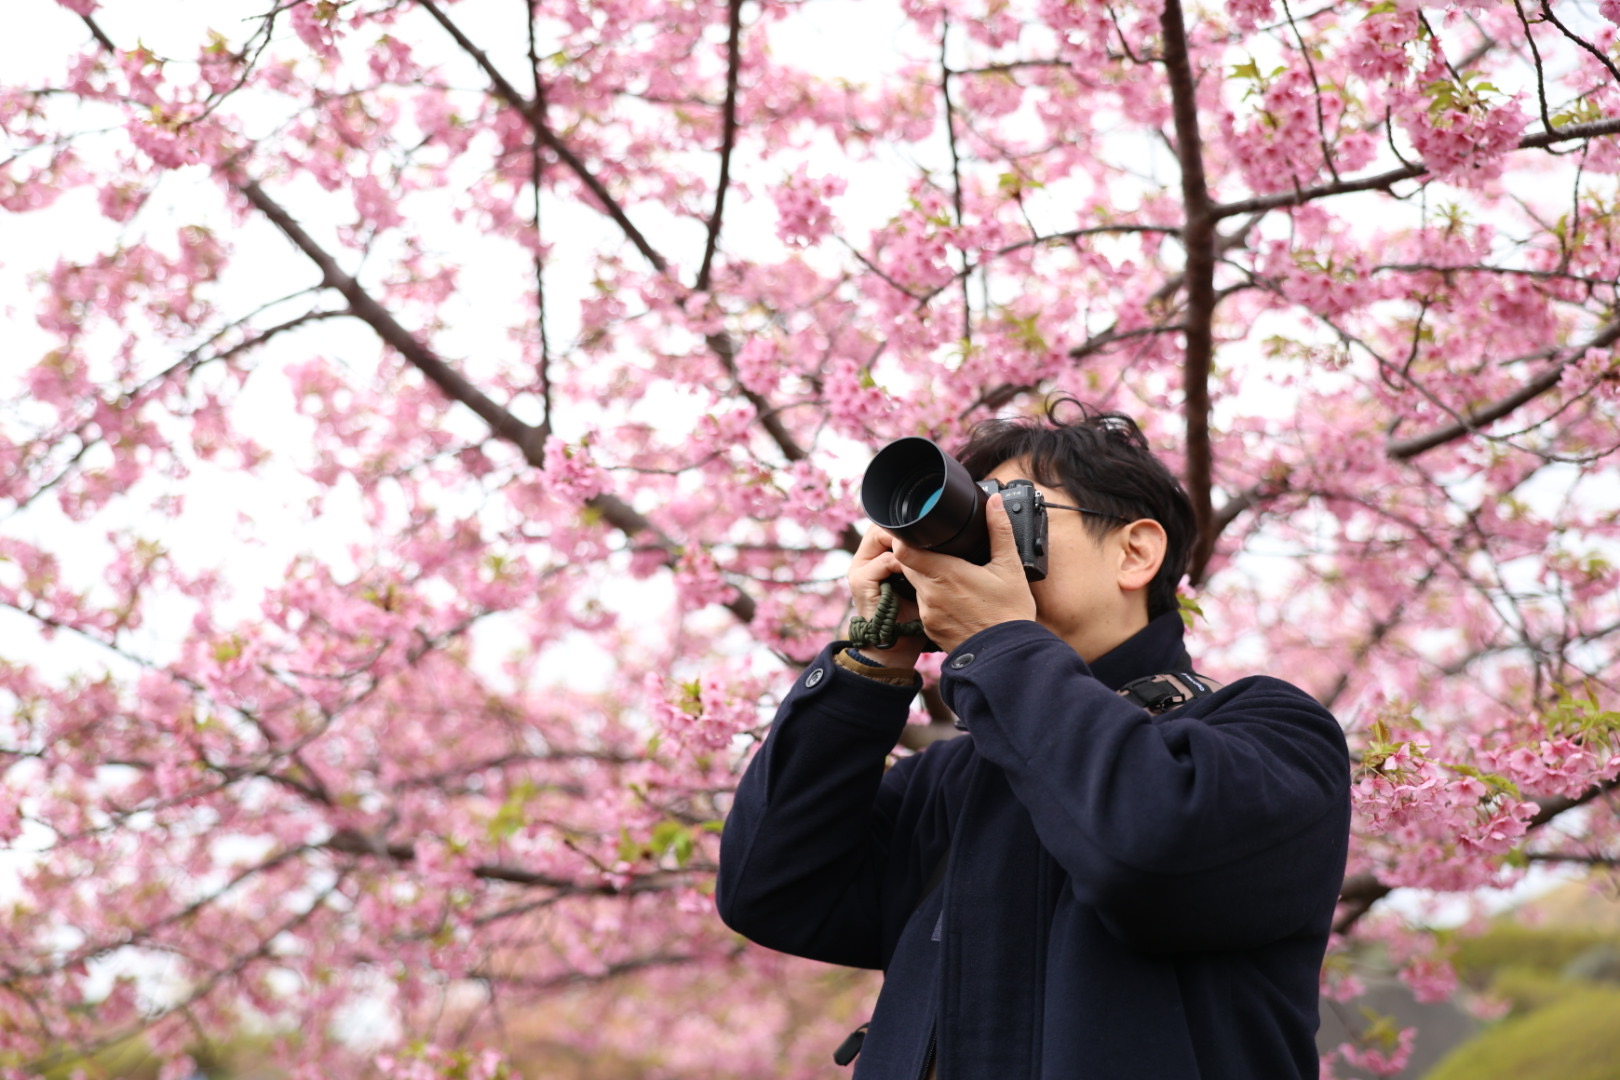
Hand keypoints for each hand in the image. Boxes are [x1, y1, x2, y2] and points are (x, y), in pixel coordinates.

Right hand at [846, 525, 924, 667]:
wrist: (897, 646)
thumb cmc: (913, 614)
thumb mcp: (921, 580)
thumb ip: (926, 560)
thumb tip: (953, 539)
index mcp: (877, 555)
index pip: (888, 525)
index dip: (908, 523)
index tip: (933, 525)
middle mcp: (865, 558)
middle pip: (882, 526)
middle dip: (905, 529)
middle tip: (931, 533)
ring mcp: (860, 569)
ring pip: (880, 536)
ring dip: (905, 542)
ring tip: (927, 548)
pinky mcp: (861, 582)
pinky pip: (884, 561)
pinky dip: (902, 561)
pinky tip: (919, 568)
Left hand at [891, 493, 1037, 654]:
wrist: (1007, 656)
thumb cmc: (1009, 613)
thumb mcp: (1010, 568)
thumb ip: (999, 531)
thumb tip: (993, 503)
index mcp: (945, 574)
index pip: (903, 550)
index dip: (905, 538)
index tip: (917, 533)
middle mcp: (929, 594)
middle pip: (907, 565)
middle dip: (917, 555)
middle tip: (936, 550)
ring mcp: (927, 614)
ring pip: (915, 585)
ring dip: (926, 578)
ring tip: (950, 576)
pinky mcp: (929, 629)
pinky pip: (923, 606)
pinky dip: (933, 599)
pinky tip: (954, 599)